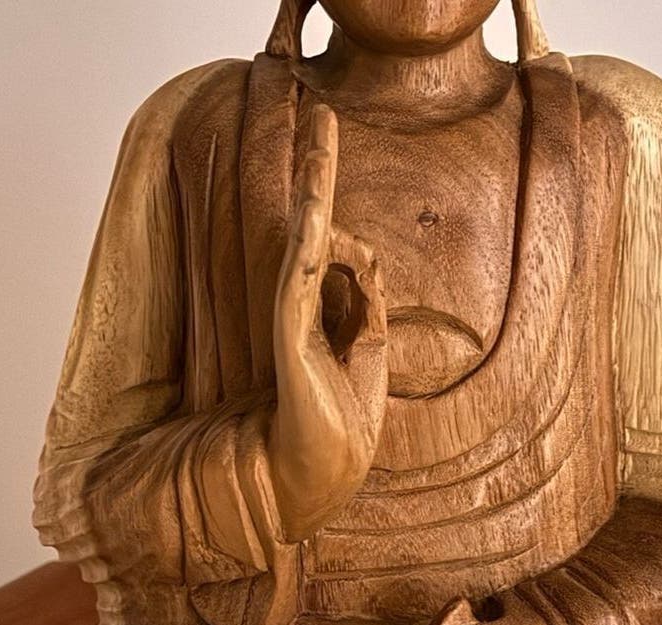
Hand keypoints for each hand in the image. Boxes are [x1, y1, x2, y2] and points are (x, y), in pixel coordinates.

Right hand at [268, 104, 387, 540]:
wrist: (321, 473)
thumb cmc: (341, 421)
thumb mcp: (370, 349)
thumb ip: (365, 298)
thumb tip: (360, 255)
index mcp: (323, 307)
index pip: (332, 240)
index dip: (332, 197)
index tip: (331, 147)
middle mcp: (302, 301)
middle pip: (313, 220)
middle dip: (318, 167)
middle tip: (322, 113)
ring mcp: (293, 313)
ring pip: (307, 233)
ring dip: (317, 180)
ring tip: (323, 127)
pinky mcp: (291, 330)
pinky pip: (302, 270)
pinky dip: (311, 232)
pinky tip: (316, 200)